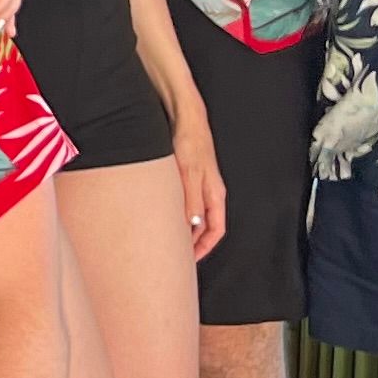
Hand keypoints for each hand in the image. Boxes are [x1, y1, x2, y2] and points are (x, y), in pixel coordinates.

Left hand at [172, 98, 228, 258]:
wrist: (185, 116)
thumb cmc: (190, 142)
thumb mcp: (189, 175)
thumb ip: (191, 201)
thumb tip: (192, 227)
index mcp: (215, 195)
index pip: (216, 230)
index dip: (205, 248)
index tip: (190, 260)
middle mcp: (209, 192)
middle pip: (205, 226)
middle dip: (193, 243)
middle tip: (176, 255)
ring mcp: (198, 185)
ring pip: (194, 215)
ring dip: (183, 229)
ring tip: (167, 240)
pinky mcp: (185, 177)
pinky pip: (184, 203)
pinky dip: (176, 214)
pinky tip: (160, 216)